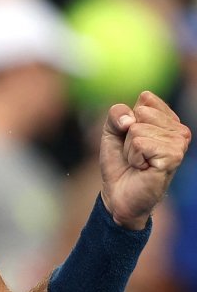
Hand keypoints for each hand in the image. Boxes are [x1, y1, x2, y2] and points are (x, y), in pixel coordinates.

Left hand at [100, 91, 190, 229]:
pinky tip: (142, 168)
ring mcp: (179, 143)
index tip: (130, 137)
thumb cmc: (119, 162)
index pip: (146, 98)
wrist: (119, 192)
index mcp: (168, 119)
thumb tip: (130, 119)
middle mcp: (179, 129)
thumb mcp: (111, 131)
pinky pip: (140, 143)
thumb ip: (116, 114)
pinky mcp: (174, 156)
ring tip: (139, 162)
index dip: (127, 118)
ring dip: (130, 149)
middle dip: (128, 134)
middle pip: (140, 112)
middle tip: (135, 153)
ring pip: (138, 129)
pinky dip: (134, 157)